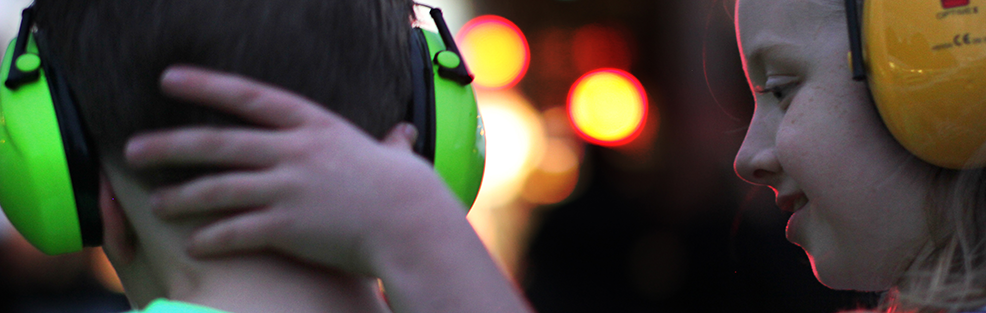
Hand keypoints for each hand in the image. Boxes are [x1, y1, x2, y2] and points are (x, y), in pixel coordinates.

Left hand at [126, 65, 466, 276]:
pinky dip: (211, 237)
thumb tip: (402, 137)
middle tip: (134, 148)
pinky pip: (236, 231)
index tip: (169, 79)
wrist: (412, 224)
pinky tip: (193, 244)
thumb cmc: (407, 190)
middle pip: (218, 143)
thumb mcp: (393, 156)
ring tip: (156, 202)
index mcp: (314, 125)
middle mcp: (294, 151)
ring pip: (219, 188)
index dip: (206, 86)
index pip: (249, 97)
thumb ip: (389, 144)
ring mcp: (288, 188)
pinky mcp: (287, 226)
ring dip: (182, 196)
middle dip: (171, 144)